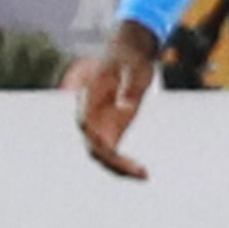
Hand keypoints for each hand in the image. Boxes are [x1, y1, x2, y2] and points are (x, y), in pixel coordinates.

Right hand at [72, 22, 163, 178]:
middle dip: (112, 162)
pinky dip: (125, 165)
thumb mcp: (137, 69)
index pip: (86, 123)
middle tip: (136, 171)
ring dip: (119, 169)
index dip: (95, 137)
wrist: (128, 52)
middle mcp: (90, 115)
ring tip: (142, 175)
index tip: (110, 148)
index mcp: (90, 97)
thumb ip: (131, 87)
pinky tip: (142, 173)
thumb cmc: (132, 58)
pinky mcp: (111, 131)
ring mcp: (99, 125)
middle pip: (93, 146)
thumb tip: (127, 107)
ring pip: (101, 155)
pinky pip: (113, 154)